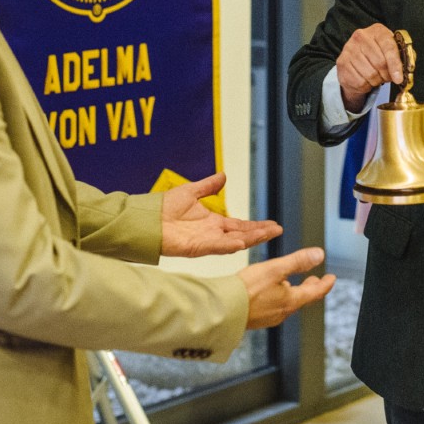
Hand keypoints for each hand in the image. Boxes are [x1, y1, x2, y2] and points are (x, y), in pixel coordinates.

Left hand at [161, 173, 282, 257]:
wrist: (146, 218)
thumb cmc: (162, 207)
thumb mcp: (191, 192)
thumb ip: (208, 186)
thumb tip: (223, 176)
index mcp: (212, 222)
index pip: (239, 225)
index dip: (256, 226)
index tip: (273, 224)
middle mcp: (212, 233)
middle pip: (242, 234)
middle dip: (260, 232)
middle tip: (278, 230)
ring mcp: (205, 241)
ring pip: (234, 241)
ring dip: (251, 239)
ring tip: (268, 235)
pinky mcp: (196, 247)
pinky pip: (216, 246)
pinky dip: (228, 245)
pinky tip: (241, 243)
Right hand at [239, 247, 336, 328]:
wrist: (223, 310)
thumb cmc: (247, 289)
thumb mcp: (275, 269)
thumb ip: (298, 262)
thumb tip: (319, 255)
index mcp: (291, 301)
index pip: (315, 292)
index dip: (325, 284)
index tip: (332, 278)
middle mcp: (283, 312)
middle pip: (303, 299)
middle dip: (311, 288)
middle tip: (316, 280)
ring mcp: (270, 317)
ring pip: (288, 304)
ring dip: (295, 293)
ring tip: (293, 284)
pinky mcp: (257, 319)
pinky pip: (275, 308)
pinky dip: (280, 298)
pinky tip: (271, 293)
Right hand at [335, 23, 403, 112]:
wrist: (355, 59)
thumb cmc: (378, 54)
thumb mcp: (391, 50)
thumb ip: (400, 57)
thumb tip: (404, 72)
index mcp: (377, 30)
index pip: (389, 47)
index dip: (395, 64)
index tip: (399, 78)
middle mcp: (360, 37)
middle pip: (380, 63)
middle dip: (387, 75)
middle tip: (388, 77)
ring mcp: (349, 49)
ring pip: (370, 74)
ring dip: (377, 81)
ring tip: (376, 77)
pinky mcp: (342, 63)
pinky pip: (360, 81)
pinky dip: (366, 85)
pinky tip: (366, 79)